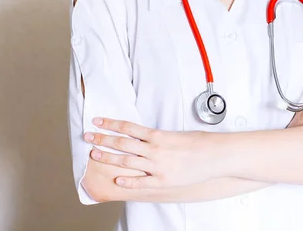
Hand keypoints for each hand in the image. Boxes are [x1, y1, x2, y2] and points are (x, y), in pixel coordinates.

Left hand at [84, 118, 211, 189]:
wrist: (215, 156)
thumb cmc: (199, 143)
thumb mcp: (176, 135)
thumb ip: (158, 138)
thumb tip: (144, 137)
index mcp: (157, 135)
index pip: (127, 127)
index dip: (110, 123)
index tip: (97, 121)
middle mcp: (154, 149)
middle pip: (122, 143)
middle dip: (102, 139)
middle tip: (87, 136)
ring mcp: (157, 166)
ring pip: (126, 161)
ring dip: (108, 157)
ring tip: (94, 155)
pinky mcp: (162, 181)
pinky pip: (141, 182)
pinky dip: (128, 180)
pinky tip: (116, 180)